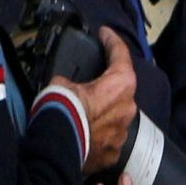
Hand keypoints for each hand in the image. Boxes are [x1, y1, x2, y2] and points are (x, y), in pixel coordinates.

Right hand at [71, 27, 137, 174]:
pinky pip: (108, 136)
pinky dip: (98, 131)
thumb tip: (66, 85)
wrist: (57, 147)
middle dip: (108, 83)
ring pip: (116, 114)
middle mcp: (127, 108)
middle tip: (92, 78)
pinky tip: (84, 129)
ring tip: (85, 108)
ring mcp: (122, 132)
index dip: (112, 40)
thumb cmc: (62, 110)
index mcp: (120, 85)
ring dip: (103, 110)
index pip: (121, 54)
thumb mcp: (60, 82)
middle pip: (121, 89)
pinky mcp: (114, 151)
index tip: (106, 34)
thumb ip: (71, 80)